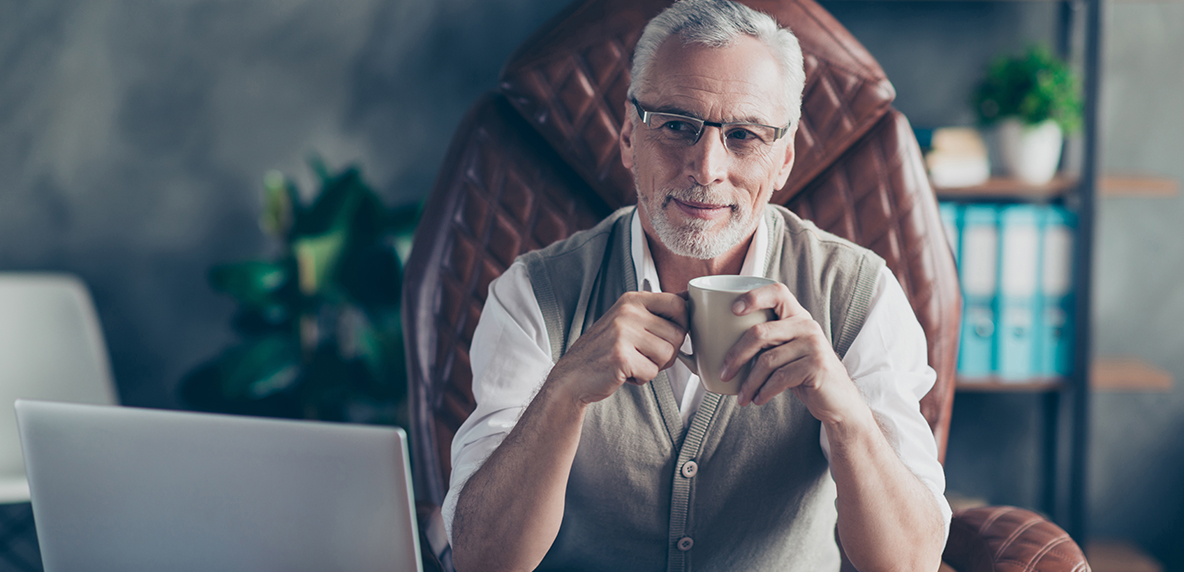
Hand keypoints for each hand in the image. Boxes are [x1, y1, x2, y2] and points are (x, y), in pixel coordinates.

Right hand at [548, 291, 687, 405]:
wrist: (573, 375)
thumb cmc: (604, 350)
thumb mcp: (628, 320)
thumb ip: (656, 311)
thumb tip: (689, 298)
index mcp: (632, 299)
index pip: (679, 304)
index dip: (682, 325)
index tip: (668, 336)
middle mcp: (628, 311)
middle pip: (677, 334)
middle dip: (668, 352)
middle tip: (645, 356)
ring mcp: (623, 333)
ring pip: (668, 354)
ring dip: (654, 366)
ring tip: (633, 363)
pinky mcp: (621, 356)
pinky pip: (652, 372)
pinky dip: (642, 378)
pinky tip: (625, 373)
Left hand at [720, 283, 862, 423]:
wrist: (838, 401)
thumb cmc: (802, 374)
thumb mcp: (786, 352)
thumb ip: (766, 342)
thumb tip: (718, 344)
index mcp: (797, 316)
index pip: (777, 292)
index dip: (753, 297)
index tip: (732, 310)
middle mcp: (807, 325)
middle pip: (760, 333)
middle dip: (736, 356)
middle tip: (724, 373)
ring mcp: (814, 345)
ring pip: (767, 360)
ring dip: (749, 382)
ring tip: (742, 397)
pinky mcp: (816, 366)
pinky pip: (780, 378)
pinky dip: (764, 391)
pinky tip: (758, 399)